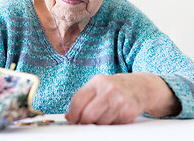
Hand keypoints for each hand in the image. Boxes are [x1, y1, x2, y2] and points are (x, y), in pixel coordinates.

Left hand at [65, 73, 180, 124]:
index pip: (78, 100)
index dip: (73, 114)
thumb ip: (83, 98)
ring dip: (98, 124)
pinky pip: (113, 125)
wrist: (139, 86)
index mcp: (97, 81)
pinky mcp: (128, 111)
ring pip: (100, 123)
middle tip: (85, 123)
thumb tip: (69, 116)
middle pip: (87, 115)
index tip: (72, 120)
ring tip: (103, 116)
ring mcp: (119, 100)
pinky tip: (113, 116)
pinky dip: (110, 125)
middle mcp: (108, 89)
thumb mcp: (98, 86)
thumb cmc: (114, 87)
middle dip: (84, 122)